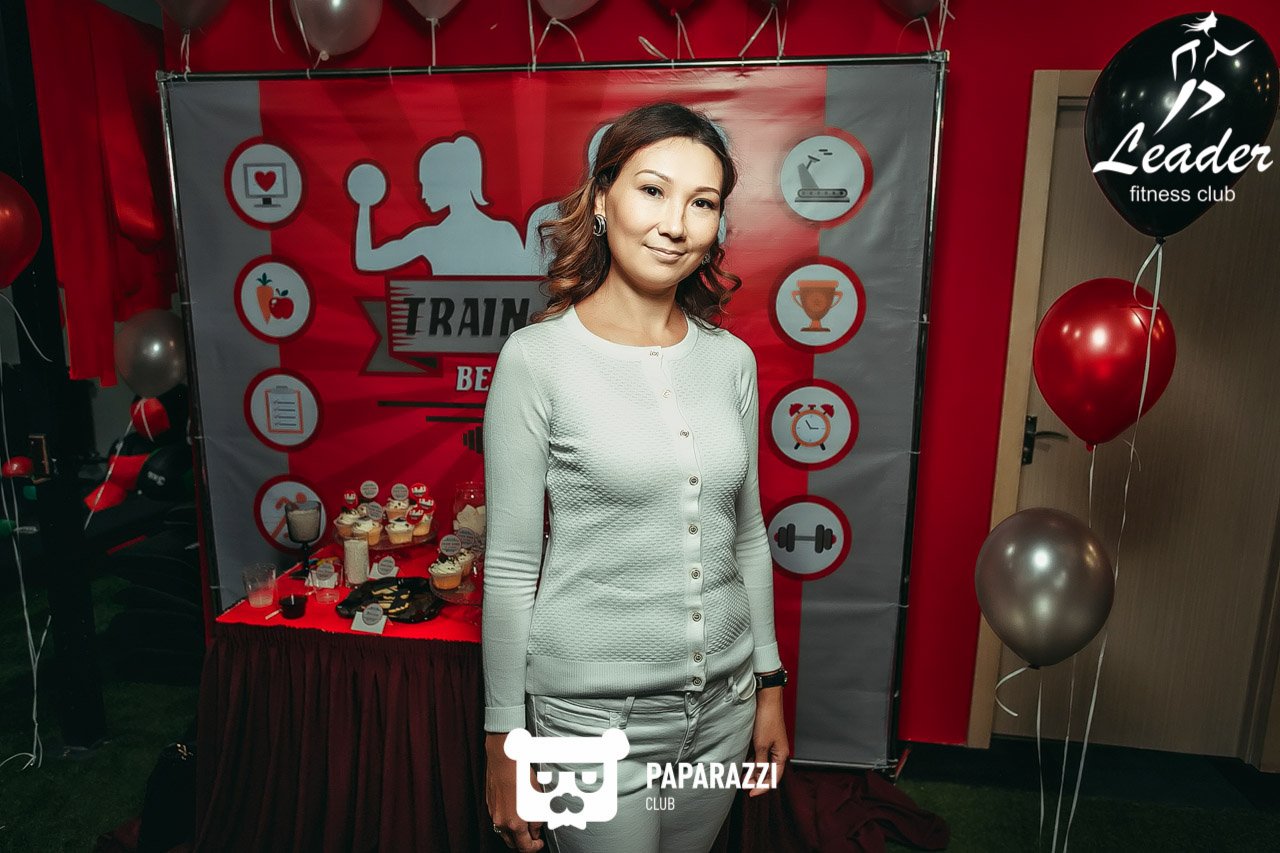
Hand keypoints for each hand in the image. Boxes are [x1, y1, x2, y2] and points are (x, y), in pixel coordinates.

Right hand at [485, 732, 545, 850]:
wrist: (503, 759)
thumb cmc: (520, 774)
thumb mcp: (537, 797)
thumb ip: (537, 819)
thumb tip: (536, 829)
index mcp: (515, 822)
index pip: (525, 847)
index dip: (534, 847)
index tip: (539, 843)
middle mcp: (502, 821)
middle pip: (513, 843)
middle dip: (524, 842)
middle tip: (534, 835)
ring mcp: (494, 814)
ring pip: (505, 832)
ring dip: (515, 832)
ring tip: (526, 822)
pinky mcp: (490, 805)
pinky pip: (499, 820)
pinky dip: (508, 820)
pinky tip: (515, 810)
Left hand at [749, 688, 788, 796]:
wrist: (766, 699)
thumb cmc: (766, 720)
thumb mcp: (761, 745)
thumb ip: (759, 763)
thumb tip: (757, 778)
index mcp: (781, 755)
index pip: (774, 778)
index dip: (762, 788)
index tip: (750, 794)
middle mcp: (778, 752)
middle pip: (768, 773)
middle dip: (757, 781)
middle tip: (743, 786)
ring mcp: (771, 745)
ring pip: (762, 764)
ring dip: (753, 772)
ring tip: (741, 777)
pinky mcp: (764, 739)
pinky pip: (758, 755)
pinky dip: (751, 761)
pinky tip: (743, 764)